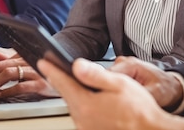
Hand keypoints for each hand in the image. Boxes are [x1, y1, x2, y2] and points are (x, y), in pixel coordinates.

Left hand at [0, 57, 58, 98]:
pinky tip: (1, 96)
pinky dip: (7, 91)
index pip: (0, 62)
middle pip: (2, 67)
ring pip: (8, 74)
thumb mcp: (29, 64)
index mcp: (25, 57)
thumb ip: (13, 59)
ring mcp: (35, 72)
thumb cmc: (46, 74)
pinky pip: (19, 86)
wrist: (69, 78)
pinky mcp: (40, 84)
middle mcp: (29, 62)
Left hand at [38, 58, 183, 129]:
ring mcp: (87, 129)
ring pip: (75, 106)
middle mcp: (82, 120)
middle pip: (68, 95)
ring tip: (79, 82)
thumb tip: (76, 66)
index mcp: (86, 105)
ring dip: (76, 94)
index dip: (52, 70)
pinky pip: (83, 116)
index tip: (43, 61)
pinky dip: (84, 106)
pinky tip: (93, 100)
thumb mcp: (120, 84)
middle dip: (64, 82)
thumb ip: (96, 75)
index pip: (63, 83)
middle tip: (58, 68)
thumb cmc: (140, 109)